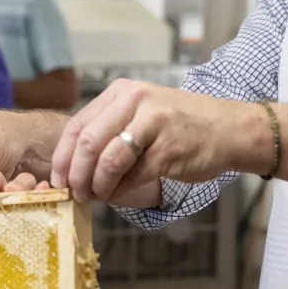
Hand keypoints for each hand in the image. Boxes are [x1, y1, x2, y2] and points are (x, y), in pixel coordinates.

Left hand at [51, 79, 264, 202]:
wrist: (228, 129)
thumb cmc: (181, 125)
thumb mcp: (141, 114)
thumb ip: (109, 131)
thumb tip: (73, 167)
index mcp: (122, 92)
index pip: (77, 125)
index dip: (63, 157)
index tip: (58, 180)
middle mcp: (135, 101)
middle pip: (88, 143)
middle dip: (77, 175)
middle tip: (76, 194)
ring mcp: (153, 123)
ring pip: (108, 161)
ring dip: (98, 186)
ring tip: (98, 196)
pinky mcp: (168, 149)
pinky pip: (133, 176)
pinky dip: (121, 191)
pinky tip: (120, 194)